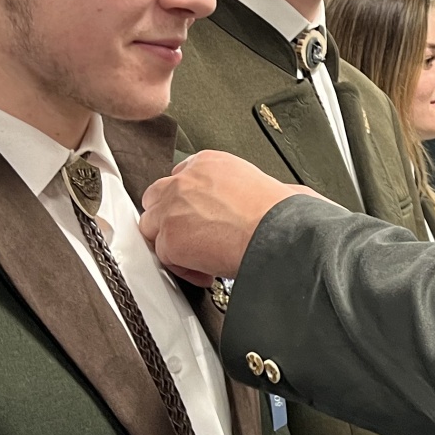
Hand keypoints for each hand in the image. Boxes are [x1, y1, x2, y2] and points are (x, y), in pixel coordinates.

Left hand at [138, 151, 318, 284]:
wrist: (278, 233)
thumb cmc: (281, 214)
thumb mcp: (269, 183)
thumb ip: (253, 188)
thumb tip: (282, 195)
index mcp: (209, 162)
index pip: (181, 177)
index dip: (188, 201)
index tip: (200, 215)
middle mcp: (185, 180)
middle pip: (157, 196)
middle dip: (170, 217)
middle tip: (191, 235)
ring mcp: (172, 208)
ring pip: (152, 226)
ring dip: (171, 242)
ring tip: (198, 255)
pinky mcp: (170, 238)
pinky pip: (165, 258)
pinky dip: (184, 269)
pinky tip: (207, 271)